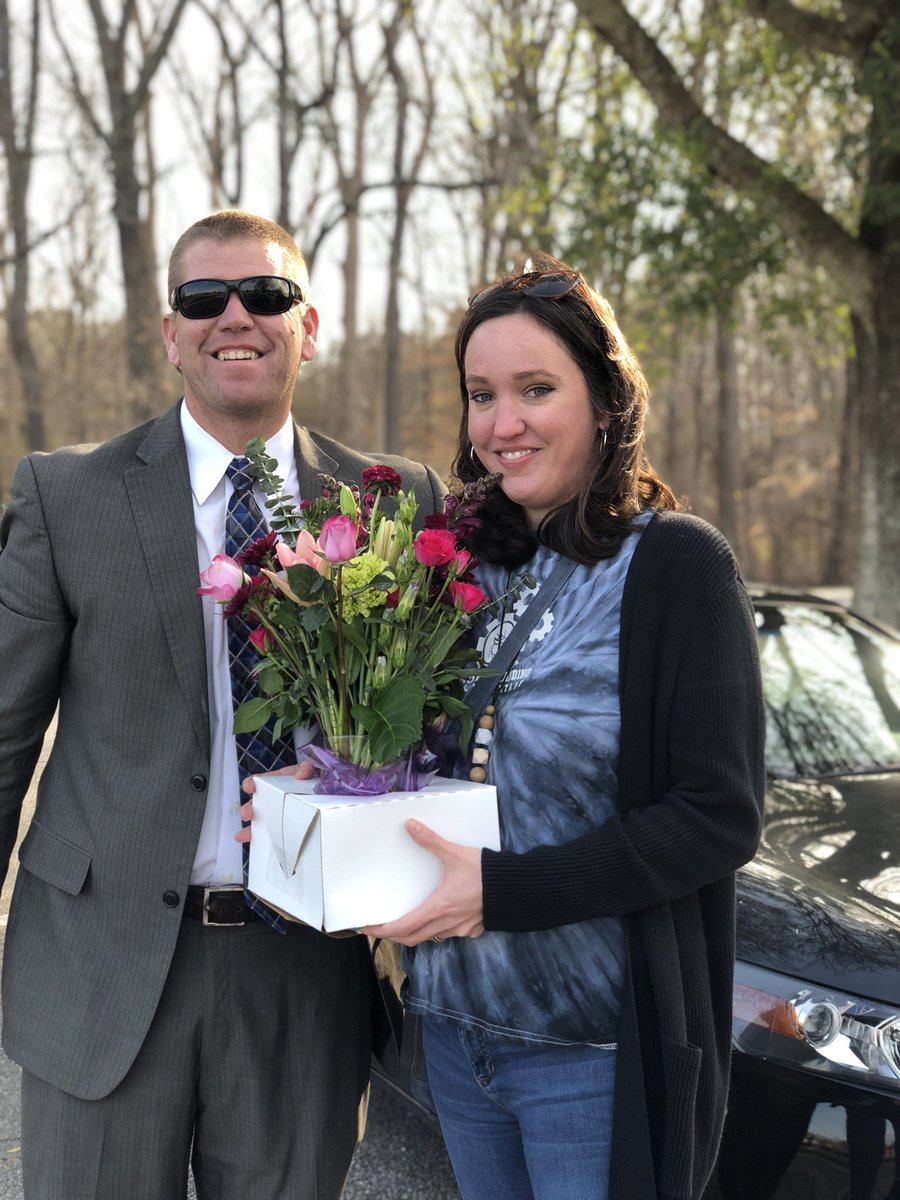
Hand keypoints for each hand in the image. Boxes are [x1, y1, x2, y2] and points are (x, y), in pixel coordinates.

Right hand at [235, 761, 315, 843]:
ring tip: (244, 835)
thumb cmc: (317, 778)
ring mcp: (280, 812)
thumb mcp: (313, 768)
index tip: (249, 787)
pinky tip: (255, 844)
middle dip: (249, 808)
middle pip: (258, 803)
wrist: (331, 790)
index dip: (252, 783)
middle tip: (247, 814)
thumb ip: (307, 768)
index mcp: (280, 781)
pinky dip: (262, 839)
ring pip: (261, 820)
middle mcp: (276, 797)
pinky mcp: (286, 826)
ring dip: (250, 828)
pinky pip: (272, 834)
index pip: (262, 781)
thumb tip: (300, 775)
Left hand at [361, 819, 484, 946]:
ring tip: (406, 921)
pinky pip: (449, 934)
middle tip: (381, 927)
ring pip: (431, 937)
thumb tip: (411, 826)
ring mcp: (462, 929)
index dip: (383, 931)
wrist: (517, 887)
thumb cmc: (487, 873)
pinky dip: (437, 929)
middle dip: (395, 935)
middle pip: (413, 938)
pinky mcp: (473, 929)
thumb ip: (431, 841)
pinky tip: (437, 917)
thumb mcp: (455, 854)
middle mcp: (448, 923)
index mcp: (439, 907)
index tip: (369, 928)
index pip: (404, 927)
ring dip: (416, 932)